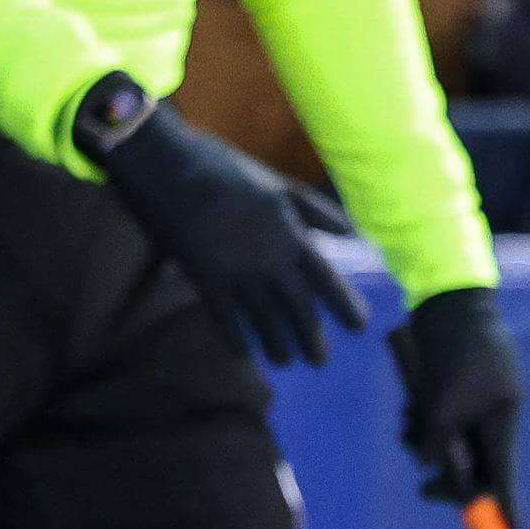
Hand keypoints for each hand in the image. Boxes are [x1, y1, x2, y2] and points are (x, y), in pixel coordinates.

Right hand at [77, 78, 369, 368]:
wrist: (169, 168)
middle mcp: (267, 261)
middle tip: (320, 360)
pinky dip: (236, 341)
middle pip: (298, 311)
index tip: (360, 326)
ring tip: (285, 360)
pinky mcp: (204, 280)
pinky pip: (224, 320)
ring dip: (278, 346)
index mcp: (290, 234)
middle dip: (312, 340)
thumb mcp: (279, 184)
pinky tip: (244, 355)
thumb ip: (316, 211)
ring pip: (264, 322)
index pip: (327, 280)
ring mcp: (235, 274)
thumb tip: (352, 233)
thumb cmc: (226, 170)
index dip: (345, 306)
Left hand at [387, 283, 522, 514]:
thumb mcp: (447, 399)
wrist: (449, 306)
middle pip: (471, 470)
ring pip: (444, 448)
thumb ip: (438, 435)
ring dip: (424, 443)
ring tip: (411, 421)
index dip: (508, 506)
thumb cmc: (457, 349)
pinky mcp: (446, 398)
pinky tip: (411, 403)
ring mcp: (466, 410)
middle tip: (426, 492)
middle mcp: (487, 422)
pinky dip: (418, 422)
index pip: (505, 475)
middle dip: (447, 480)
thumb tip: (431, 466)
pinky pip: (431, 426)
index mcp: (500, 423)